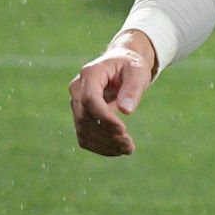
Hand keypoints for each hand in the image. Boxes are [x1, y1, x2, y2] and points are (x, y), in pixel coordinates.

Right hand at [69, 31, 159, 156]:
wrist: (121, 64)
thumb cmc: (130, 66)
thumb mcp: (137, 71)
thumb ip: (133, 89)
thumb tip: (126, 110)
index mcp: (90, 74)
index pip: (90, 99)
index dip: (104, 117)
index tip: (124, 130)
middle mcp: (77, 89)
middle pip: (84, 118)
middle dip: (107, 134)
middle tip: (130, 145)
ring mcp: (76, 104)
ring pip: (83, 131)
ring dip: (105, 145)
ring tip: (129, 148)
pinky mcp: (80, 116)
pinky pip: (85, 137)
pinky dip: (101, 147)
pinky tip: (119, 149)